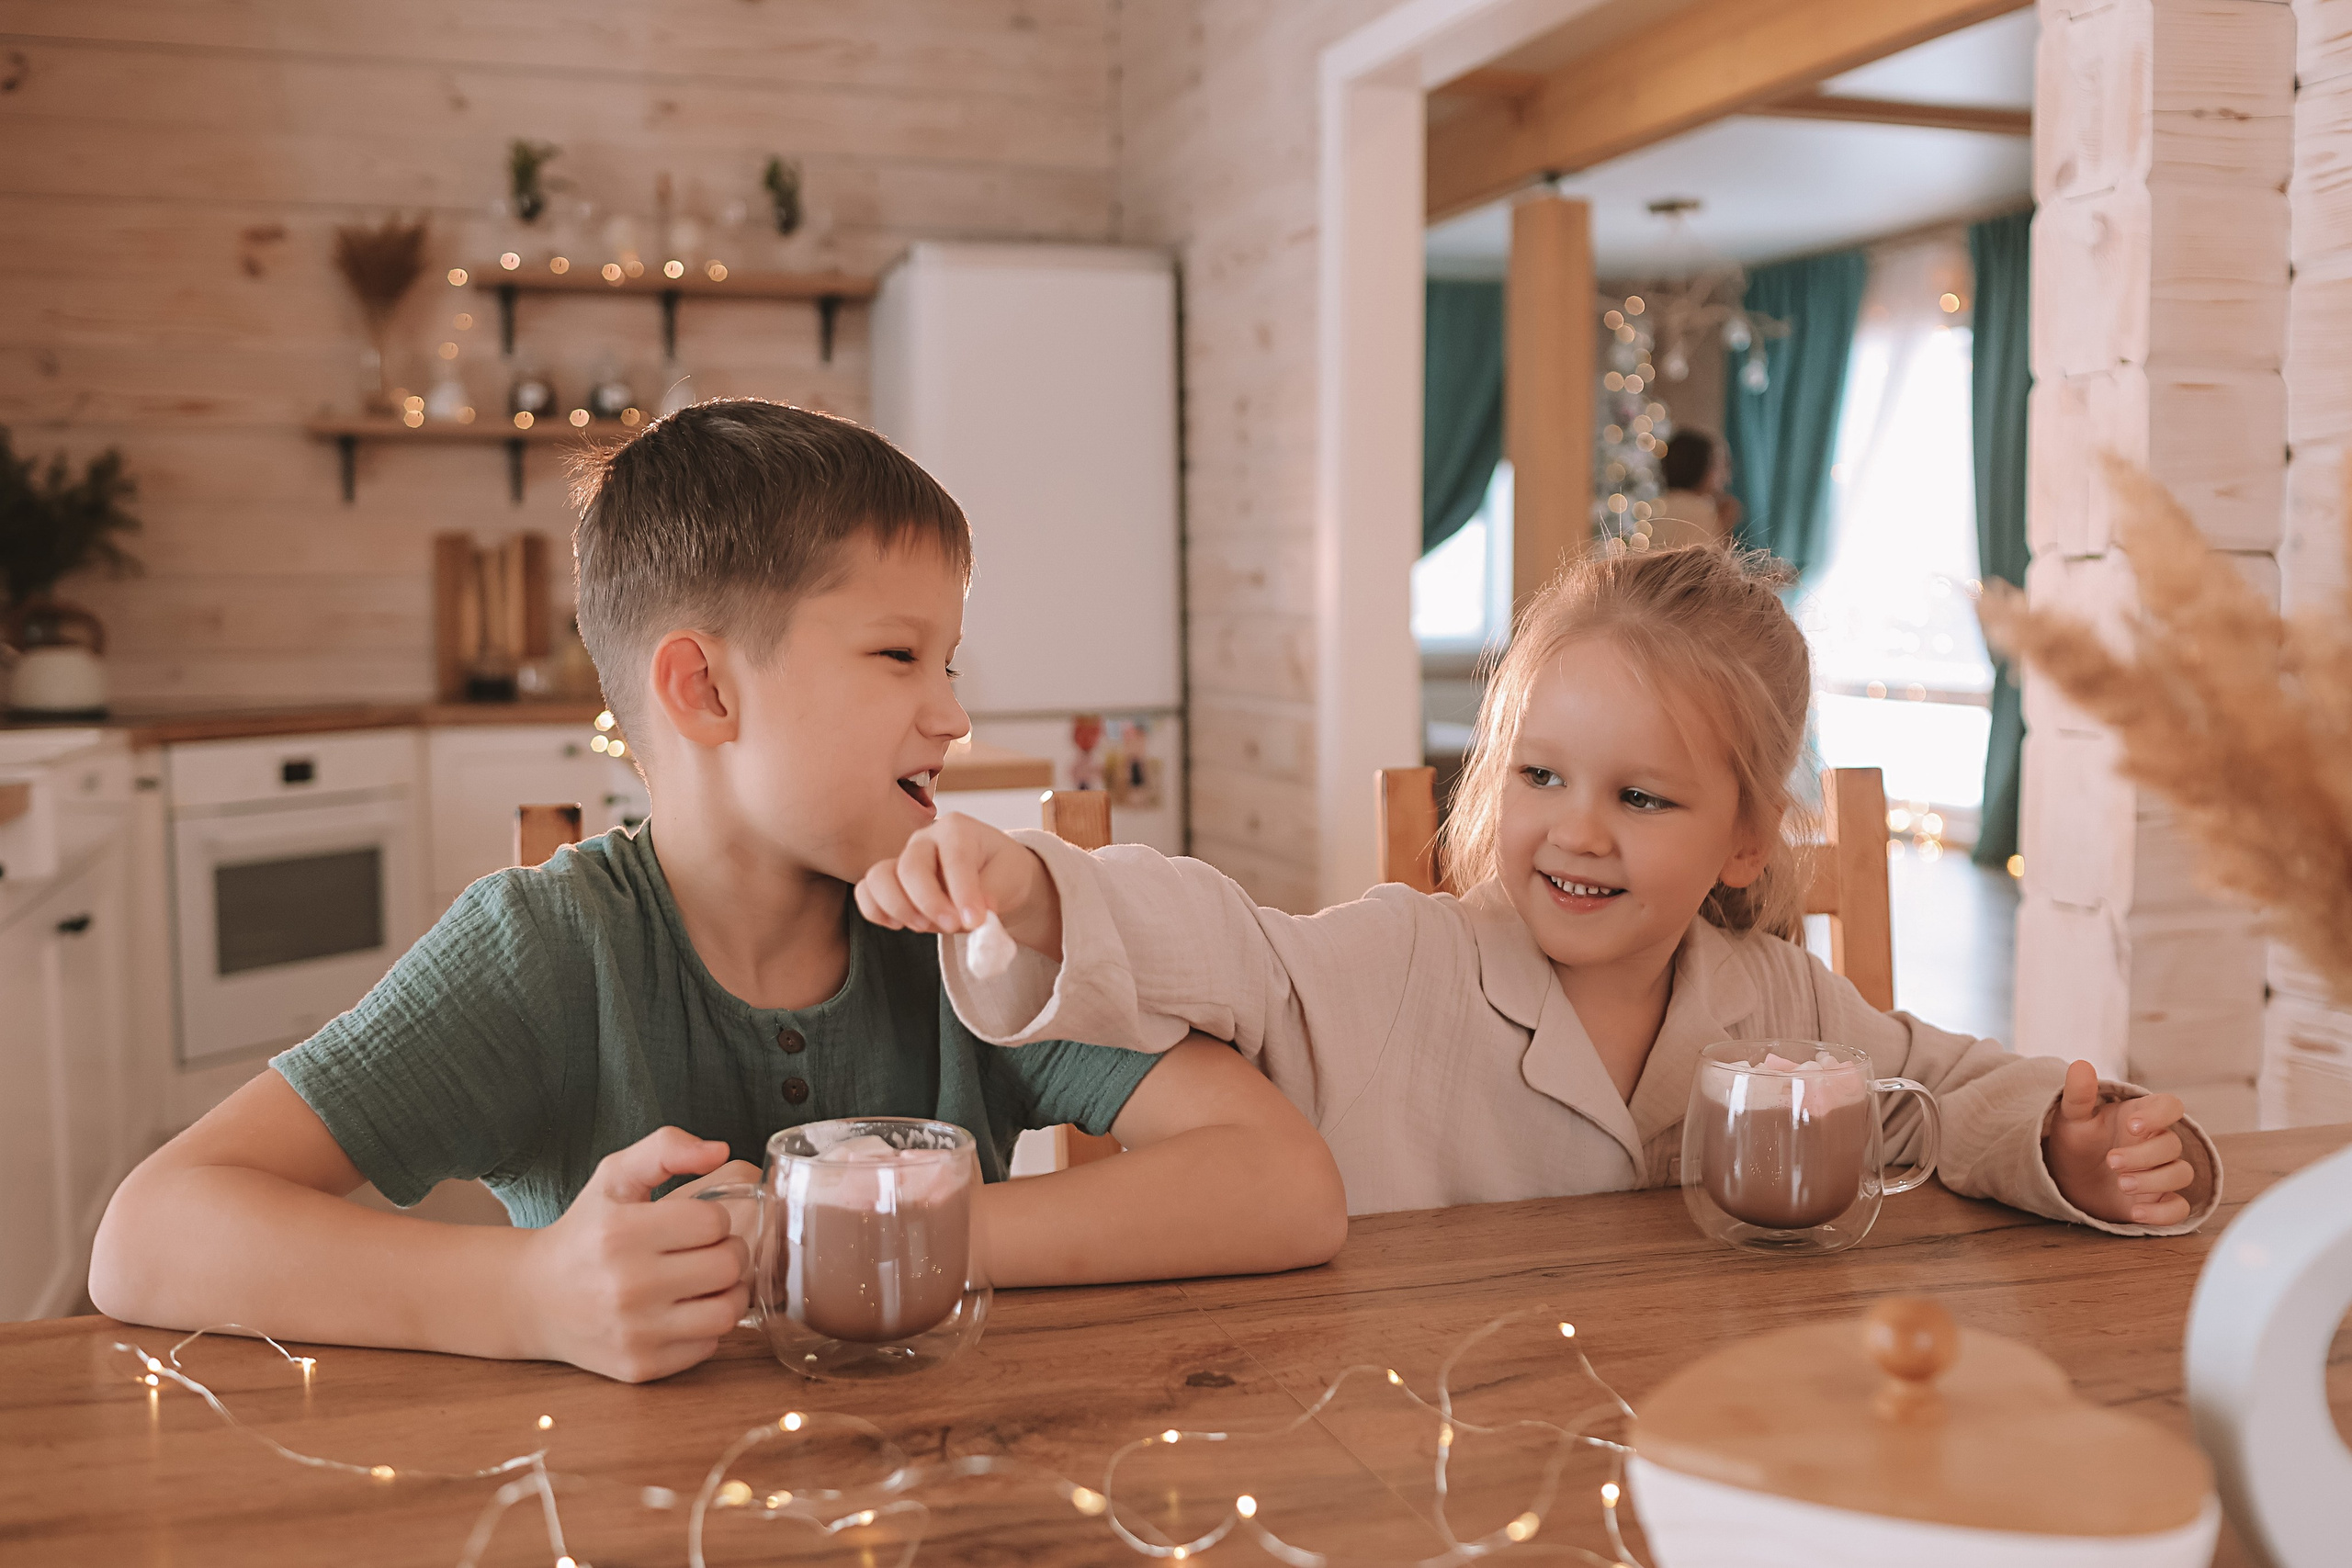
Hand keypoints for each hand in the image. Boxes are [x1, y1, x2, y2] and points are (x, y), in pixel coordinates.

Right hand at [516, 1126, 749, 1381]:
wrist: (534, 1299)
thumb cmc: (585, 1231)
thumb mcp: (615, 1176)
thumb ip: (667, 1148)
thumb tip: (720, 1149)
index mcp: (621, 1233)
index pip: (715, 1222)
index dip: (713, 1219)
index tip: (693, 1223)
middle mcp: (626, 1285)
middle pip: (729, 1265)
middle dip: (727, 1252)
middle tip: (706, 1251)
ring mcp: (633, 1332)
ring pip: (727, 1311)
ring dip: (727, 1293)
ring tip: (706, 1282)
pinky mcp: (639, 1367)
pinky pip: (708, 1346)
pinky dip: (705, 1328)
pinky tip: (682, 1312)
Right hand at [856, 811, 1061, 958]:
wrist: (994, 878)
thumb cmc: (1002, 874)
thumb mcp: (1010, 881)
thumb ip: (990, 896)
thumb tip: (971, 916)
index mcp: (958, 830)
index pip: (954, 857)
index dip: (963, 892)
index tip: (975, 921)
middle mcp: (925, 839)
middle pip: (911, 866)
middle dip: (929, 902)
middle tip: (952, 927)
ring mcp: (903, 858)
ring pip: (879, 877)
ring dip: (899, 907)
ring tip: (924, 927)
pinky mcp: (890, 881)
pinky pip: (866, 892)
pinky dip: (876, 911)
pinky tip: (898, 926)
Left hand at [2041, 1061, 2194, 1226]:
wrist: (2066, 1178)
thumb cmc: (2075, 1141)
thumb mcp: (2072, 1118)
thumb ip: (2078, 1095)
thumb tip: (2080, 1065)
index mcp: (2139, 1117)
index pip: (2171, 1106)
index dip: (2159, 1115)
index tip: (2130, 1126)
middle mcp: (2155, 1143)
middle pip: (2173, 1145)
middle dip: (2144, 1155)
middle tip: (2110, 1161)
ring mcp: (2160, 1172)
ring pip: (2181, 1174)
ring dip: (2154, 1181)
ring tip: (2121, 1183)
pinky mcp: (2158, 1201)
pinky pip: (2179, 1208)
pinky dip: (2164, 1213)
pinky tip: (2136, 1213)